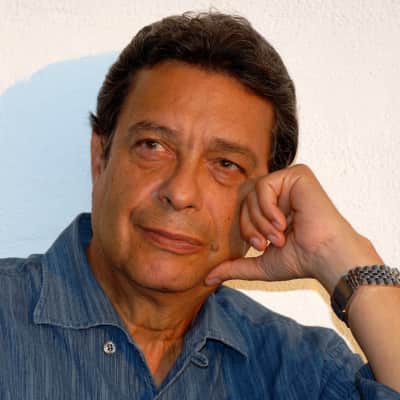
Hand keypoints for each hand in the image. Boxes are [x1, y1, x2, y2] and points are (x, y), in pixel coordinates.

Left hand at [205, 164, 381, 292]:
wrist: (325, 256)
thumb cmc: (299, 260)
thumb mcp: (260, 264)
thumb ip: (234, 267)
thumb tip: (207, 279)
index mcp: (274, 207)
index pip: (243, 208)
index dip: (246, 228)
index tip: (261, 246)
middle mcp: (281, 192)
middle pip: (245, 199)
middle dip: (251, 225)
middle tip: (268, 242)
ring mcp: (289, 181)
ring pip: (253, 193)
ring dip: (261, 220)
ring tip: (279, 235)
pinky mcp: (297, 174)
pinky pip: (265, 185)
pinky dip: (268, 208)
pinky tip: (284, 222)